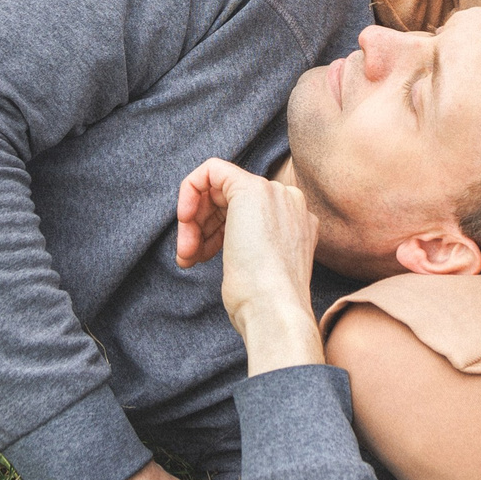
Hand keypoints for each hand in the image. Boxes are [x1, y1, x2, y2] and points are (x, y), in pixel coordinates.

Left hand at [177, 159, 325, 374]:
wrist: (274, 309)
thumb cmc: (263, 304)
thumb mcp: (259, 271)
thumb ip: (250, 248)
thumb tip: (234, 247)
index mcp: (296, 222)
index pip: (247, 213)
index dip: (216, 230)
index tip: (201, 254)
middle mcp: (289, 202)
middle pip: (230, 199)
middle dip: (201, 226)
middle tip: (187, 255)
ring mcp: (273, 192)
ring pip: (218, 189)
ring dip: (194, 220)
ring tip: (186, 254)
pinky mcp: (249, 188)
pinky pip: (211, 170)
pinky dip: (190, 190)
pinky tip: (185, 219)